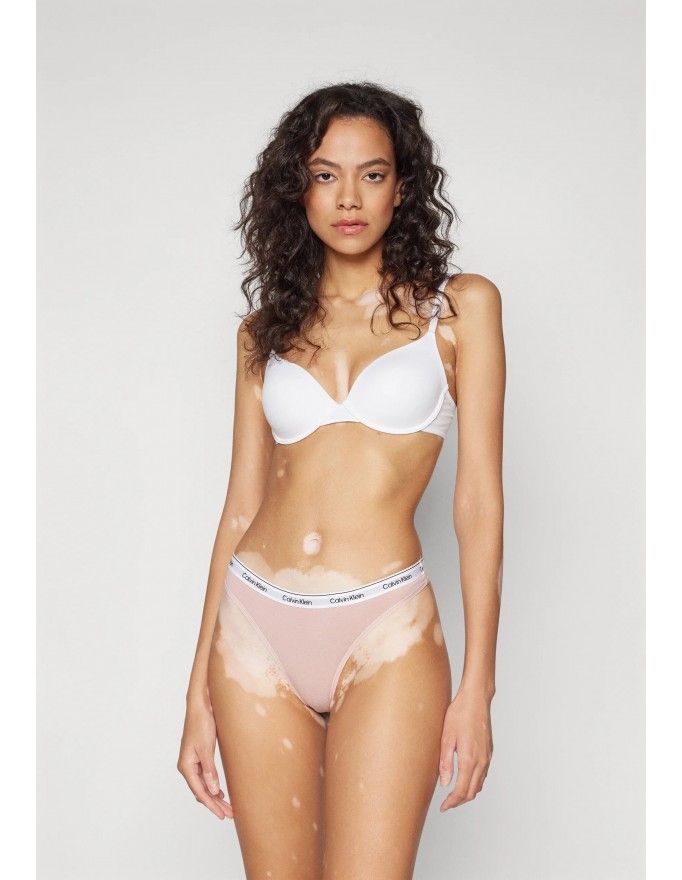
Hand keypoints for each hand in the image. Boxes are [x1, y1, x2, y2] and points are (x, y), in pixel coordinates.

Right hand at [177, 695, 233, 819]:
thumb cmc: (201, 723)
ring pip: (204, 785)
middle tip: (230, 814)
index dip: (212, 805)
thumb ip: (209, 770)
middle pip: (202, 791)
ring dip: (215, 796)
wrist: (200, 706)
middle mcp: (187, 766)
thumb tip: (213, 791)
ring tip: (228, 807)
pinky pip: (205, 777)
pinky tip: (220, 792)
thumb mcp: (206, 748)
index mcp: (186, 766)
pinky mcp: (199, 757)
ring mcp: (192, 762)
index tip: (223, 815)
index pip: (200, 792)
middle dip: (215, 804)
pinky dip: (213, 786)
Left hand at [438, 689, 493, 811]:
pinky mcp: (489, 752)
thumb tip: (444, 783)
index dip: (452, 802)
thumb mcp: (446, 738)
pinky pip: (483, 774)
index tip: (443, 807)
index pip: (462, 790)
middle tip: (447, 804)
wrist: (476, 700)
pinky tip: (465, 779)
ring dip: (467, 793)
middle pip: (472, 791)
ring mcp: (487, 757)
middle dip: (459, 801)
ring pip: (479, 784)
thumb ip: (445, 762)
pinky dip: (474, 782)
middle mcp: (481, 761)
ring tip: (454, 794)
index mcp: (470, 760)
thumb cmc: (459, 714)